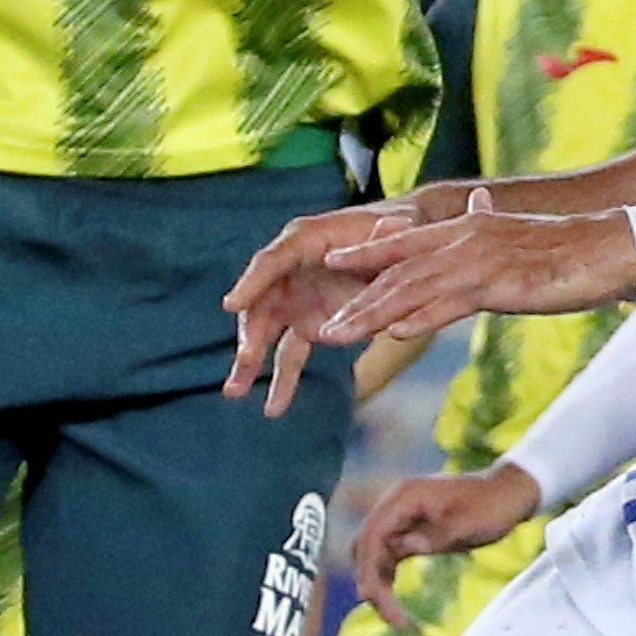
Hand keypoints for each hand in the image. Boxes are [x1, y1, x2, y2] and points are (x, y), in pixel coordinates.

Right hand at [225, 192, 423, 412]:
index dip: (251, 283)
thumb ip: (389, 234)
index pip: (272, 260)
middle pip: (261, 302)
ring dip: (251, 363)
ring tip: (234, 392)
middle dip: (251, 332)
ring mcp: (297, 298)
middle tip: (247, 357)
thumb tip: (391, 228)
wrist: (403, 241)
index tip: (232, 305)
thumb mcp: (396, 227)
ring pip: (267, 332)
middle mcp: (291, 269)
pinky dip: (283, 380)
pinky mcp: (308, 323)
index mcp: (306, 239)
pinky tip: (273, 408)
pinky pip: (290, 353)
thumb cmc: (395, 228)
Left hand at [302, 196, 635, 353]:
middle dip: (355, 299)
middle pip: (397, 270)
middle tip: (320, 326)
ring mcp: (480, 258)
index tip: (330, 267)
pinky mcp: (500, 281)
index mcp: (468, 226)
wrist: (615, 246)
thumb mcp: (518, 237)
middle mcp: (465, 237)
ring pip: (412, 286)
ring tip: (337, 336)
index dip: (364, 255)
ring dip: (370, 314)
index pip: (403, 242)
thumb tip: (475, 210)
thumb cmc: (572, 248)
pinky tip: (394, 332)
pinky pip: (450, 300)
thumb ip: (489, 230)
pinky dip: (419, 316)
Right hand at [350, 461, 541, 635]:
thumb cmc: (492, 505)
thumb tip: (401, 549)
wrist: (509, 493)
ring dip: (378, 584)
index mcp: (406, 496)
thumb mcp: (469, 523)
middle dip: (371, 581)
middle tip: (389, 617)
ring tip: (394, 619)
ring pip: (375, 554)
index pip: (373, 533)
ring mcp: (402, 517)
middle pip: (367, 546)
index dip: (368, 567)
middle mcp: (397, 504)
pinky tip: (393, 602)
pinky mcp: (410, 530)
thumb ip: (436, 535)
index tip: (373, 597)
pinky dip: (387, 579)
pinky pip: (388, 557)